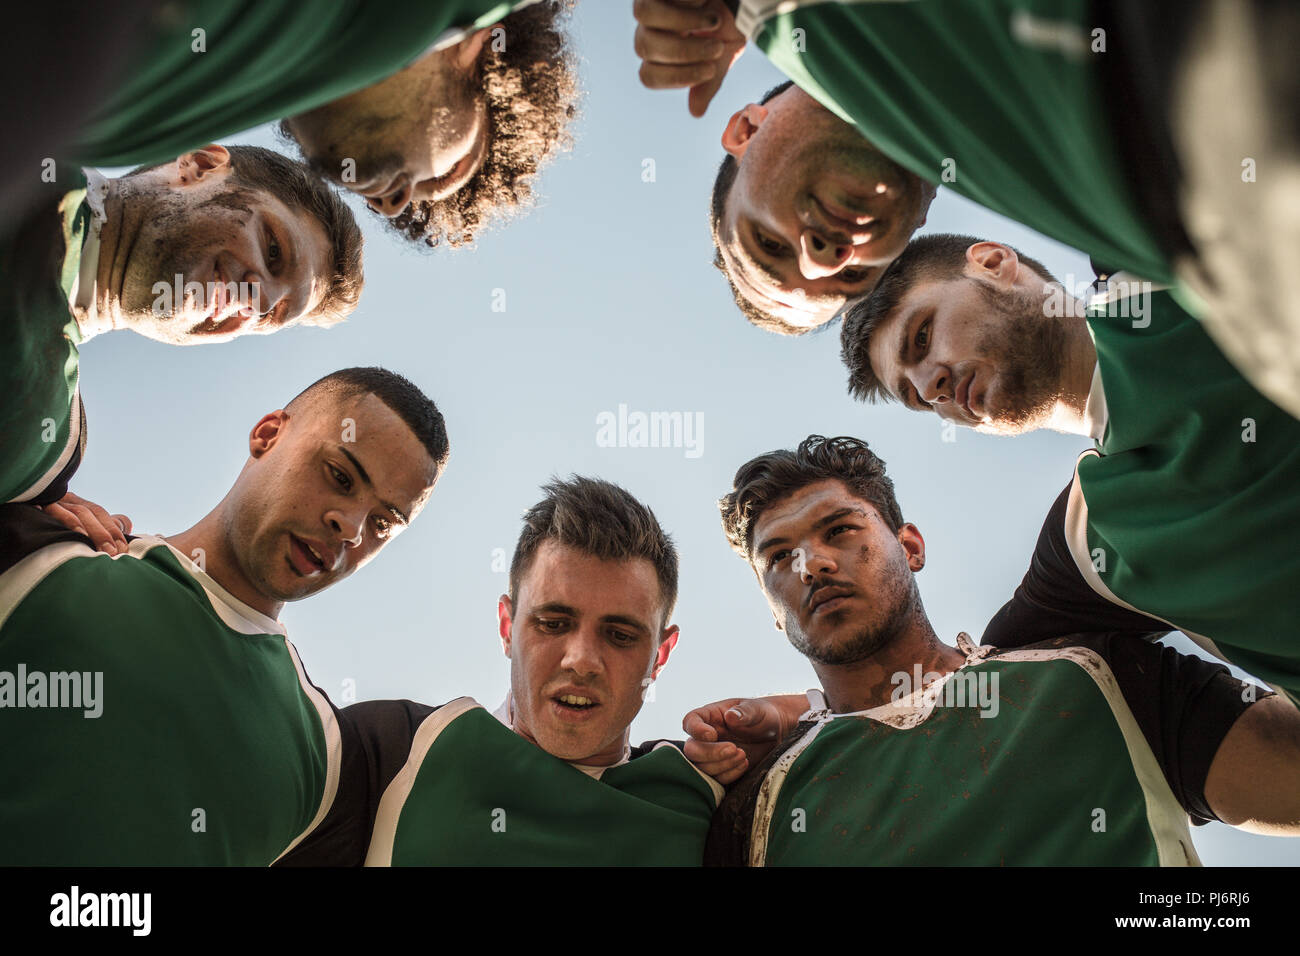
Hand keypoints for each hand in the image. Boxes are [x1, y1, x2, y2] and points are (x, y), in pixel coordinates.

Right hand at [39, 491, 132, 554]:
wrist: (20, 511)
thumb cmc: (54, 520)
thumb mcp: (80, 519)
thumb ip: (103, 522)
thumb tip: (126, 525)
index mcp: (76, 502)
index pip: (98, 512)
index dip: (112, 529)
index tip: (122, 548)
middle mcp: (65, 499)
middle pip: (88, 512)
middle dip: (103, 532)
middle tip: (112, 552)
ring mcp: (51, 502)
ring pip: (73, 512)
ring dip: (88, 530)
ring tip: (97, 548)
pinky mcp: (35, 507)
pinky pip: (50, 512)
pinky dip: (62, 522)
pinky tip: (72, 534)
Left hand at [633, 0, 746, 116]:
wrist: (737, 1)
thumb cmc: (726, 28)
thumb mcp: (721, 58)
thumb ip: (708, 83)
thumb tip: (695, 112)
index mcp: (659, 58)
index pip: (649, 76)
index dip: (677, 77)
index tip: (710, 70)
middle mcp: (648, 34)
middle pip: (646, 49)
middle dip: (685, 52)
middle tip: (717, 49)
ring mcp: (647, 9)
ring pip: (645, 20)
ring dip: (682, 25)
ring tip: (714, 22)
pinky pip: (656, 2)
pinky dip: (685, 5)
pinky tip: (707, 3)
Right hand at [682, 693, 809, 784]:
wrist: (776, 734)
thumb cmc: (763, 715)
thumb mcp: (757, 709)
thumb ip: (744, 712)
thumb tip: (730, 716)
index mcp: (710, 716)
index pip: (690, 721)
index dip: (695, 730)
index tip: (712, 735)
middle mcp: (706, 737)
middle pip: (692, 749)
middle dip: (710, 753)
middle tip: (735, 749)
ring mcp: (712, 755)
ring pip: (702, 767)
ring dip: (722, 765)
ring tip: (743, 755)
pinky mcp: (722, 770)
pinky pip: (717, 779)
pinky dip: (729, 774)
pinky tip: (745, 764)